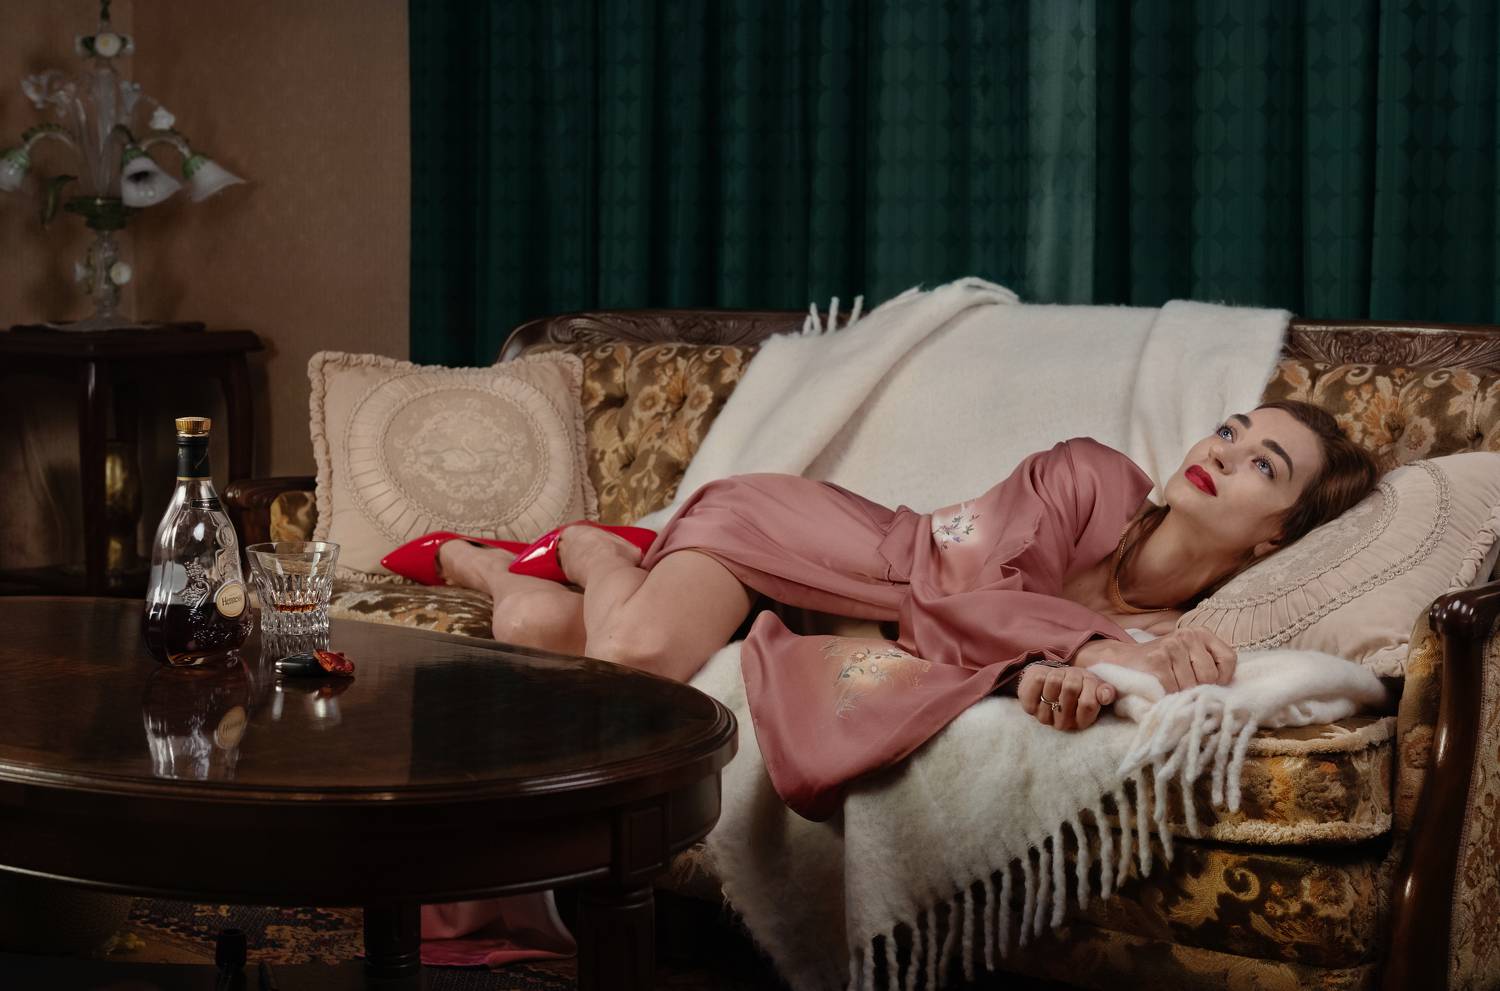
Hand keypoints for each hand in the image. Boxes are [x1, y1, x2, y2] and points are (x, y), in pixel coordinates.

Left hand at [1017, 663, 1115, 730]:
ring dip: (1058, 675)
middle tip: (1072, 678)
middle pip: (1070, 689)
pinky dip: (1042, 675)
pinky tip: (1044, 677)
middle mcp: (1062, 723)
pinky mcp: (1028, 705)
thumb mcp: (1094, 688)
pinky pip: (1036, 682)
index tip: (1087, 683)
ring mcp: (1044, 716)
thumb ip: (1104, 692)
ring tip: (1059, 678)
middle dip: (1073, 679)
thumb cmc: (1077, 687)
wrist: (1050, 684)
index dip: (1089, 688)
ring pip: (1053, 682)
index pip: (1088, 704)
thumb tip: (1106, 695)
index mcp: (1080, 722)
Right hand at [1087, 628, 1236, 693]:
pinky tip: (1159, 690)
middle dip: (1199, 690)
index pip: (1229, 660)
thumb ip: (1209, 666)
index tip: (1208, 686)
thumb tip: (1227, 695)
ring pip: (1191, 686)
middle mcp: (1187, 635)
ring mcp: (1171, 646)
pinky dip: (1167, 697)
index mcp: (1200, 632)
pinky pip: (1173, 689)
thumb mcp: (1189, 657)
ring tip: (1169, 688)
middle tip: (1184, 689)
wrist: (1122, 660)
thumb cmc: (1162, 665)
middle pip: (1210, 676)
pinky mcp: (1156, 660)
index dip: (1222, 679)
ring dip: (1180, 695)